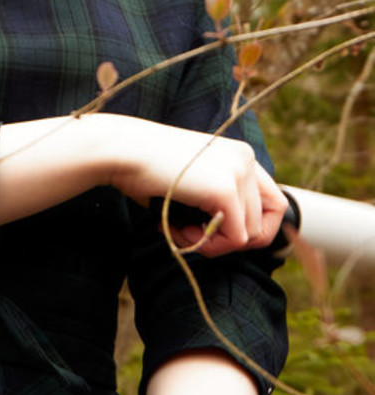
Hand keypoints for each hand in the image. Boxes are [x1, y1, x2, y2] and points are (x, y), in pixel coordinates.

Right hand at [106, 119, 286, 257]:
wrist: (121, 150)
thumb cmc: (144, 168)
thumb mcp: (191, 179)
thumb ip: (216, 198)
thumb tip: (235, 237)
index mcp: (240, 155)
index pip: (273, 202)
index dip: (251, 228)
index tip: (215, 232)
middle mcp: (246, 159)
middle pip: (266, 222)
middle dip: (230, 240)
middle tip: (193, 235)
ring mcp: (238, 172)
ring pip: (251, 234)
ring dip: (214, 244)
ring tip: (180, 231)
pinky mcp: (225, 189)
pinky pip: (235, 238)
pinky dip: (209, 245)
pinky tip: (179, 230)